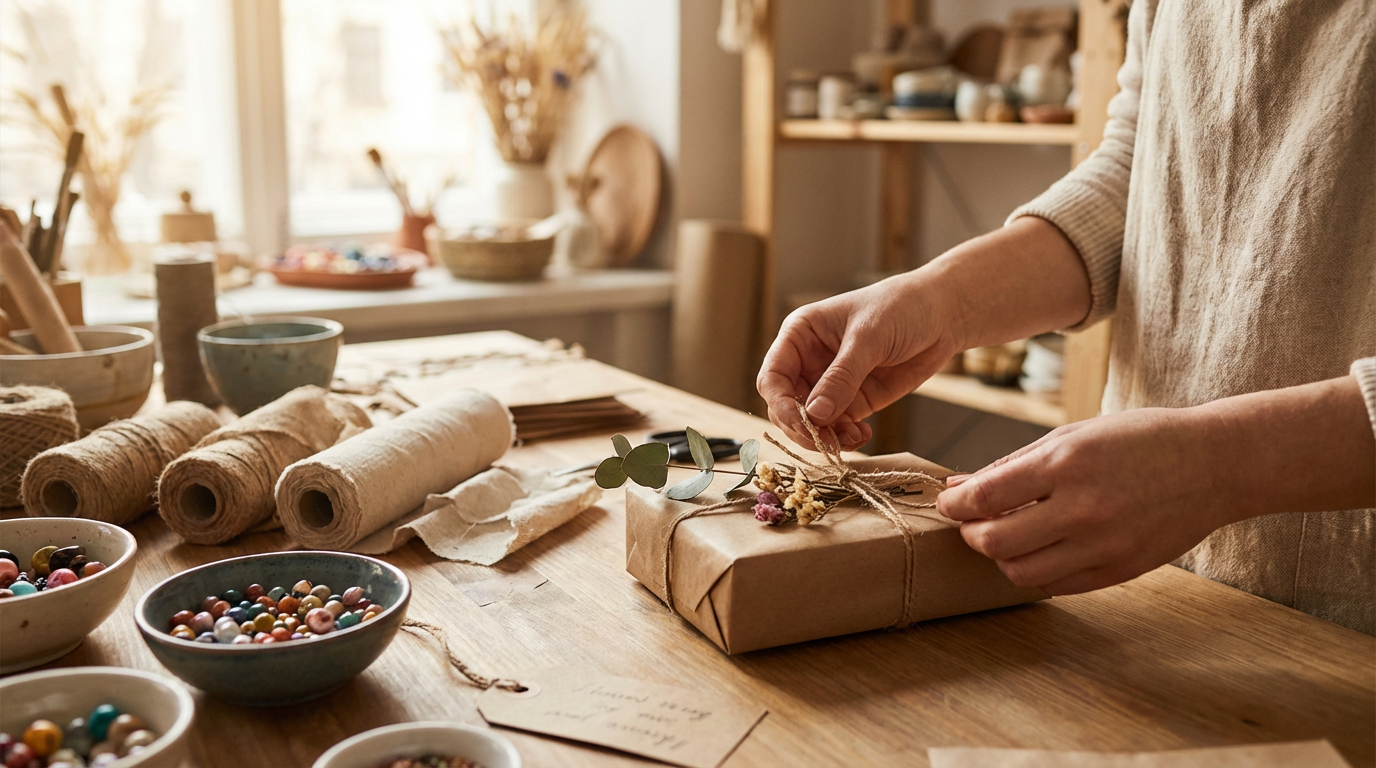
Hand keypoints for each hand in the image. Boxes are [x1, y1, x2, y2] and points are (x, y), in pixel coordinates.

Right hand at [756, 275, 957, 449]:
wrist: (943, 314)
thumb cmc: (901, 307)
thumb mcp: (868, 337)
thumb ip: (842, 376)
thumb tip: (815, 414)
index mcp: (800, 335)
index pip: (773, 377)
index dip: (781, 404)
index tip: (803, 424)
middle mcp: (808, 361)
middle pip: (787, 406)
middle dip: (803, 427)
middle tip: (827, 441)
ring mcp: (830, 384)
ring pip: (811, 423)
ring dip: (825, 437)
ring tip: (852, 438)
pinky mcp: (854, 401)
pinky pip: (837, 428)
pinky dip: (845, 438)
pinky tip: (862, 435)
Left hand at [936, 407, 1239, 594]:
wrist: (1213, 464)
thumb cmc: (1138, 440)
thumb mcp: (1072, 435)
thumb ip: (1012, 465)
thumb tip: (958, 486)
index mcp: (1066, 464)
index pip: (985, 497)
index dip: (954, 504)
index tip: (948, 502)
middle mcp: (1082, 509)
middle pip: (994, 542)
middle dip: (971, 533)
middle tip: (973, 521)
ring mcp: (1103, 546)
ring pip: (1020, 573)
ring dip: (1000, 558)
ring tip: (1007, 535)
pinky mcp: (1119, 571)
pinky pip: (1056, 585)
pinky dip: (1036, 570)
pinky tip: (1040, 549)